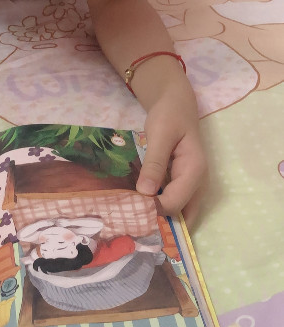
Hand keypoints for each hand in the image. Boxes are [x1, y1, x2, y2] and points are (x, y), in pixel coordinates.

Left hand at [136, 93, 207, 227]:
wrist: (176, 104)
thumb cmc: (169, 116)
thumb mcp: (159, 135)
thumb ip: (154, 163)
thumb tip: (145, 194)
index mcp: (195, 171)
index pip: (174, 203)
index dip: (152, 210)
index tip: (128, 209)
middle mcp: (199, 184)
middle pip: (180, 215)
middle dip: (158, 222)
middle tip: (129, 223)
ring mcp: (193, 186)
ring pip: (179, 214)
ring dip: (159, 219)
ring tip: (132, 220)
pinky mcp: (184, 185)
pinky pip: (175, 204)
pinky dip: (160, 209)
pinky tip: (140, 208)